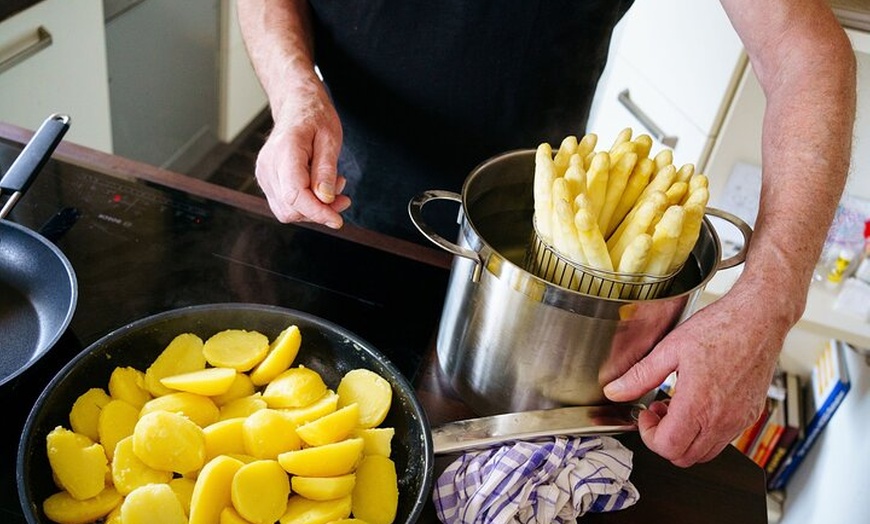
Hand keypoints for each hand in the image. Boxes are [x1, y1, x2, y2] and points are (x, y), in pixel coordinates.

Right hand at [255, 76, 350, 227]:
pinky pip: (285, 204)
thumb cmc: (315, 117)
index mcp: (285, 152)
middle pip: (290, 208)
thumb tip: (325, 199)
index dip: (317, 212)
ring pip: (287, 211)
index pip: (295, 195)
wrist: (297, 105)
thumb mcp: (330, 139)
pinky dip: (305, 203)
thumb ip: (326, 170)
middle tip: (343, 198)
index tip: (337, 220)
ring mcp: (265, 174)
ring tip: (333, 187)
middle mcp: (268, 166)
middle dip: (319, 211)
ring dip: (313, 208)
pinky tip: (319, 187)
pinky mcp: (267, 180)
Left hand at [603, 285, 783, 466]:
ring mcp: (739, 420)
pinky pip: (724, 439)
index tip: (645, 414)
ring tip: (675, 406)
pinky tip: (697, 403)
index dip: (648, 435)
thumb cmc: (720, 328)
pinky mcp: (750, 415)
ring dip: (685, 438)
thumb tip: (615, 391)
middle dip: (664, 439)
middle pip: (685, 457)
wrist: (758, 318)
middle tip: (657, 412)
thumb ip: (640, 375)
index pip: (667, 447)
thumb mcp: (670, 349)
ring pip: (705, 453)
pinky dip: (705, 432)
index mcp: (699, 405)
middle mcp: (722, 419)